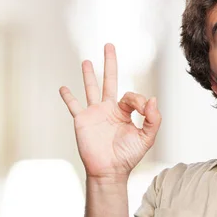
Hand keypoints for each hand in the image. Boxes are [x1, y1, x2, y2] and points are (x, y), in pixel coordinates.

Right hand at [59, 44, 161, 180]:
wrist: (110, 171)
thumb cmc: (128, 157)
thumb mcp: (146, 138)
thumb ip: (153, 119)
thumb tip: (152, 99)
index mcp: (124, 112)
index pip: (131, 95)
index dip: (139, 100)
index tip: (143, 110)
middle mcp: (109, 109)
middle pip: (110, 80)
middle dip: (110, 63)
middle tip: (109, 45)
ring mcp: (94, 114)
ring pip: (91, 88)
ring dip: (89, 74)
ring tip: (87, 61)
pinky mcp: (82, 120)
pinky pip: (74, 106)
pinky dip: (68, 97)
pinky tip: (63, 88)